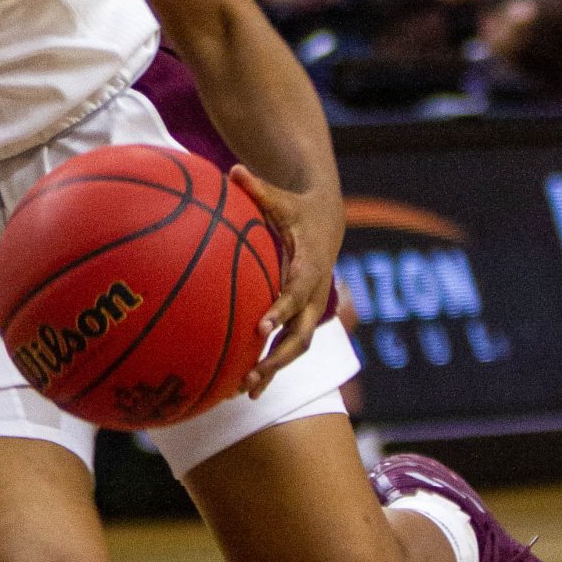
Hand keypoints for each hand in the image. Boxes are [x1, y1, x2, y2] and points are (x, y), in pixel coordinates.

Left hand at [230, 161, 342, 397]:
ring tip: (244, 392)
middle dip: (278, 358)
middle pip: (302, 334)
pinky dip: (271, 365)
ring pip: (298, 347)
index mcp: (310, 266)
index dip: (281, 310)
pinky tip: (243, 385)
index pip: (297, 292)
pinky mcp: (304, 315)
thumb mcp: (281, 197)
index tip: (261, 328)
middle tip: (250, 376)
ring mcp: (312, 308)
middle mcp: (315, 293)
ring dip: (274, 370)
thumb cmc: (297, 208)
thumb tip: (233, 169)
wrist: (328, 218)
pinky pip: (290, 345)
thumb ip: (258, 188)